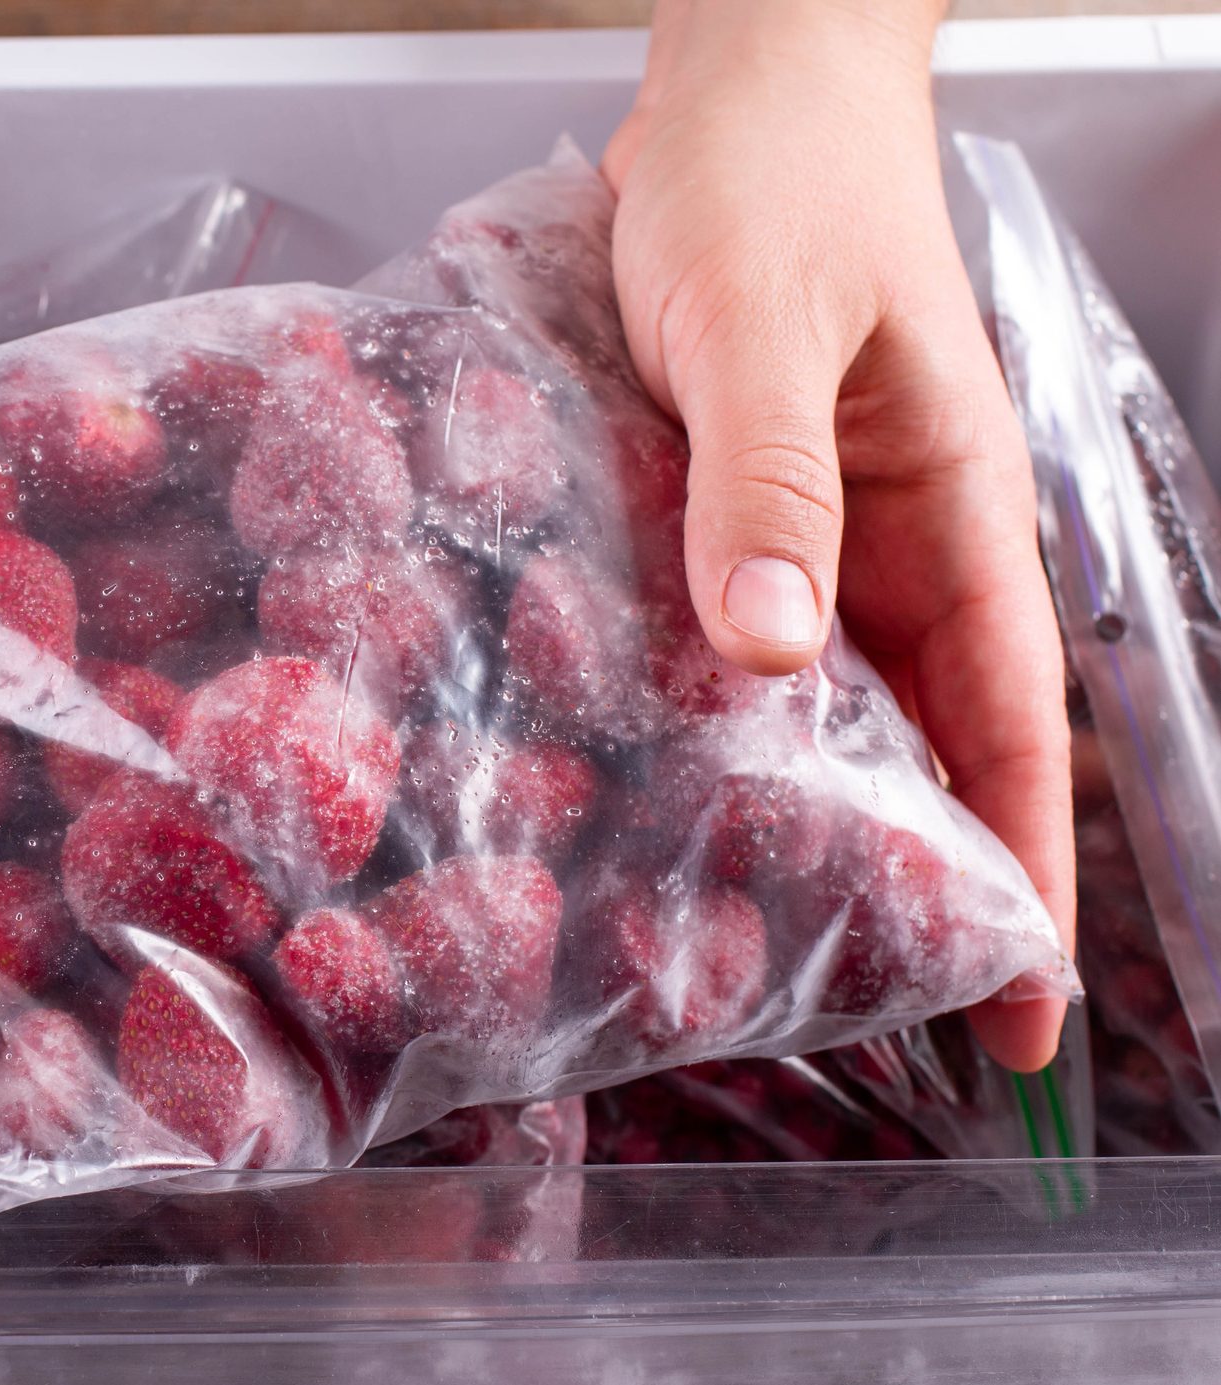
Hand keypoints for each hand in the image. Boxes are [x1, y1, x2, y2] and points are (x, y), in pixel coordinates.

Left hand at [605, 0, 1073, 1068]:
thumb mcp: (760, 323)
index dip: (1015, 871)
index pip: (1006, 725)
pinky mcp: (728, 504)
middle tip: (850, 1010)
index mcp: (951, 514)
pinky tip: (648, 769)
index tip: (1016, 1012)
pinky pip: (733, 631)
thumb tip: (772, 649)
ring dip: (798, 806)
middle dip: (902, 874)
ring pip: (822, 700)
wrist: (736, 84)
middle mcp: (890, 541)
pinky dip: (709, 708)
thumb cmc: (771, 178)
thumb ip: (765, 478)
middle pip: (918, 740)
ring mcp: (810, 526)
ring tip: (739, 928)